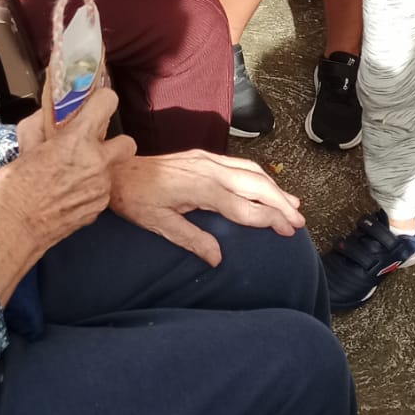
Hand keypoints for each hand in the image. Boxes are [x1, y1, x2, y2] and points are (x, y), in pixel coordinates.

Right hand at [0, 90, 134, 302]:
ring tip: (69, 177)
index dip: (102, 101)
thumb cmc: (14, 188)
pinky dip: (89, 191)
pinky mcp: (97, 210)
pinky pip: (100, 193)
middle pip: (127, 143)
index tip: (94, 105)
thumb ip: (41, 129)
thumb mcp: (24, 149)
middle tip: (92, 147)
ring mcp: (100, 189)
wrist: (13, 230)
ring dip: (97, 170)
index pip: (107, 103)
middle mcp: (97, 163)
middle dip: (114, 143)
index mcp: (77, 140)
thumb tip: (46, 116)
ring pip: (111, 171)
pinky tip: (67, 195)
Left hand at [110, 149, 304, 266]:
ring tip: (293, 206)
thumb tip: (218, 259)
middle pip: (256, 185)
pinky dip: (260, 176)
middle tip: (299, 222)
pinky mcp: (203, 156)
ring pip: (251, 171)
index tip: (287, 231)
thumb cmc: (134, 200)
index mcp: (200, 188)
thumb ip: (191, 240)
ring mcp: (207, 159)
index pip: (245, 207)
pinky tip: (267, 187)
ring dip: (274, 188)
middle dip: (281, 204)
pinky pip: (240, 164)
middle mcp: (209, 169)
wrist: (115, 170)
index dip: (269, 219)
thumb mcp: (159, 226)